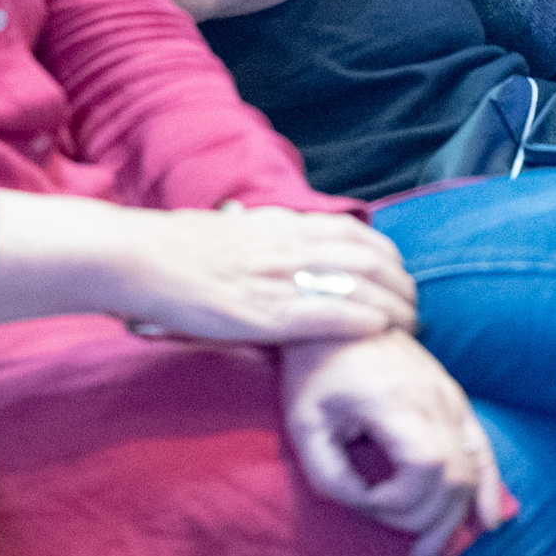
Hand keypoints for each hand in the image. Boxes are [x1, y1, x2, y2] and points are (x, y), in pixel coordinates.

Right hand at [104, 202, 420, 339]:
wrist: (140, 258)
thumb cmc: (176, 247)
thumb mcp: (232, 230)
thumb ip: (263, 235)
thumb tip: (277, 237)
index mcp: (281, 225)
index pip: (353, 231)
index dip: (386, 253)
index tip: (399, 272)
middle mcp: (290, 245)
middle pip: (369, 257)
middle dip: (401, 282)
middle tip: (414, 306)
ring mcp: (281, 279)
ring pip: (360, 284)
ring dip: (393, 305)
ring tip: (409, 326)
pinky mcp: (267, 313)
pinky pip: (328, 314)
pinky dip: (362, 320)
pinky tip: (381, 331)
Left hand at [282, 333, 508, 555]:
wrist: (337, 313)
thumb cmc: (314, 368)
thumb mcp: (303, 423)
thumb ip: (328, 474)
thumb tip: (363, 503)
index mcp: (397, 400)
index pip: (425, 469)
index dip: (398, 501)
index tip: (363, 498)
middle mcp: (435, 398)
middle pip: (454, 478)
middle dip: (421, 519)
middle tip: (382, 524)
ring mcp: (450, 397)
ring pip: (472, 470)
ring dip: (453, 518)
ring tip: (428, 554)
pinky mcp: (454, 399)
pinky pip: (483, 449)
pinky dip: (488, 488)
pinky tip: (486, 521)